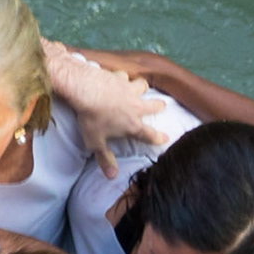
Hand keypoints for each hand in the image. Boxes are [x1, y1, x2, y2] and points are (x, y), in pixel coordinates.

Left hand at [41, 43, 168, 179]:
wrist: (87, 91)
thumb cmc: (92, 119)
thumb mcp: (96, 143)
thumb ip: (105, 159)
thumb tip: (112, 176)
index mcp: (133, 125)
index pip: (149, 134)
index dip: (159, 138)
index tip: (166, 138)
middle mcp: (136, 107)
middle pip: (155, 105)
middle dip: (159, 106)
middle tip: (161, 106)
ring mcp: (129, 90)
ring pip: (143, 86)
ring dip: (142, 88)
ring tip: (140, 89)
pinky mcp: (120, 77)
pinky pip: (124, 76)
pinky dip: (121, 78)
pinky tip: (116, 78)